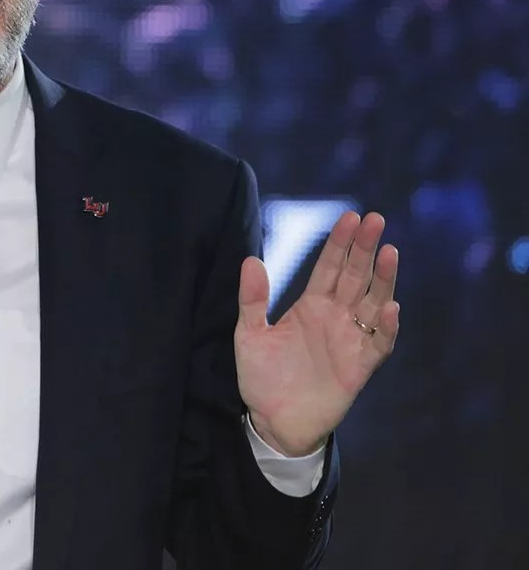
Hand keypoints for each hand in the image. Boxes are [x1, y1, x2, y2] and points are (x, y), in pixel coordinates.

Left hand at [235, 211, 399, 456]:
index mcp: (310, 306)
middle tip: (375, 219)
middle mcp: (335, 317)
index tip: (350, 216)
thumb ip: (252, 299)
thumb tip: (251, 260)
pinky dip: (387, 327)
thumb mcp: (248, 335)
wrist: (273, 421)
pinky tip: (390, 308)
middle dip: (365, 248)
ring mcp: (350, 340)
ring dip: (383, 279)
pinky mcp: (360, 367)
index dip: (340, 242)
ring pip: (374, 303)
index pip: (329, 267)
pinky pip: (379, 344)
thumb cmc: (262, 377)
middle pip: (355, 276)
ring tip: (388, 252)